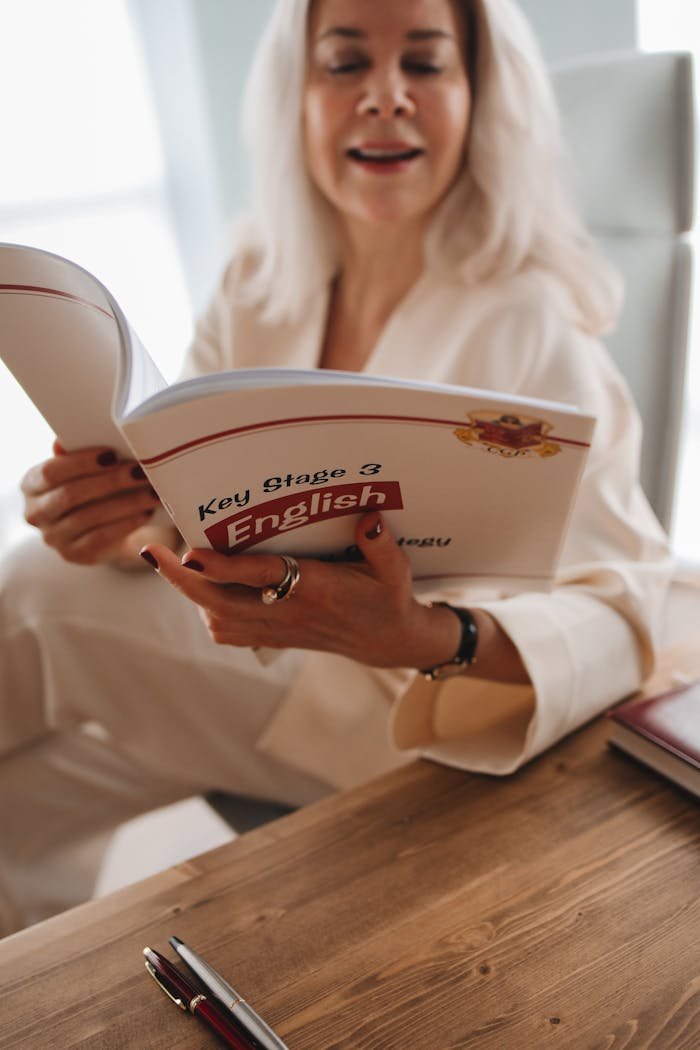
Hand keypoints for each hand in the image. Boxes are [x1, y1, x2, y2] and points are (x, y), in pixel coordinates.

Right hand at [21, 440, 162, 565]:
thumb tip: (66, 440)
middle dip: (109, 482)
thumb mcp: (83, 469)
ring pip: (88, 518)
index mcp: (32, 484)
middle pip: (71, 495)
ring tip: (151, 492)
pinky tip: (145, 512)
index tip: (112, 454)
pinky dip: (126, 523)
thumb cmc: (92, 489)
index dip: (81, 462)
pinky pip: (101, 538)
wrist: (104, 527)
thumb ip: (76, 453)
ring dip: (125, 503)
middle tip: (139, 471)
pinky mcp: (75, 555)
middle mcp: (36, 513)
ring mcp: (54, 537)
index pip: (50, 472)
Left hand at [142, 513, 462, 669]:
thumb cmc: (389, 599)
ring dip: (191, 593)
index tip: (190, 552)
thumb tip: (369, 516)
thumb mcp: (396, 571)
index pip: (260, 577)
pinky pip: (228, 631)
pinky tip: (204, 588)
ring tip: (173, 562)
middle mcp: (288, 613)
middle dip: (182, 580)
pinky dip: (208, 611)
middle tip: (153, 551)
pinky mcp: (273, 637)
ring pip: (218, 619)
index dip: (222, 567)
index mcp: (314, 591)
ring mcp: (278, 630)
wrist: (389, 643)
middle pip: (221, 602)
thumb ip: (382, 545)